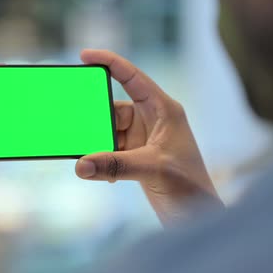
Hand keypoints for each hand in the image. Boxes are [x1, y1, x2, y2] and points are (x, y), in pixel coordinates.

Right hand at [75, 50, 222, 225]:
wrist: (196, 217)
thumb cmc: (189, 188)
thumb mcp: (152, 169)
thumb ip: (114, 165)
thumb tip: (80, 165)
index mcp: (164, 110)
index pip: (133, 77)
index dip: (110, 62)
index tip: (84, 56)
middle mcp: (152, 120)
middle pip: (113, 108)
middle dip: (95, 117)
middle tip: (76, 125)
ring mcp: (142, 139)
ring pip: (107, 131)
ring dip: (96, 144)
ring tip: (88, 156)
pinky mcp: (134, 157)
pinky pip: (107, 150)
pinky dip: (100, 159)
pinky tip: (102, 174)